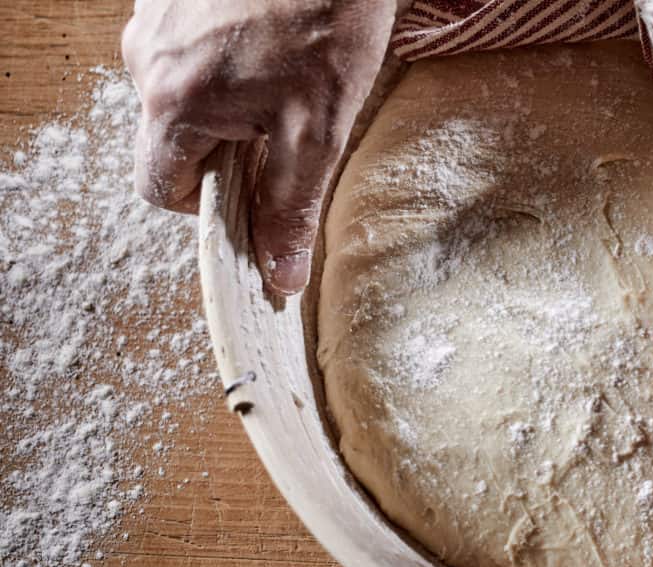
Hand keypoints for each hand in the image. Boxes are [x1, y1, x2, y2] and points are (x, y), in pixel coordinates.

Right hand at [122, 0, 395, 294]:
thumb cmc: (327, 21)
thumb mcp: (316, 131)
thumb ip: (289, 207)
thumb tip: (278, 277)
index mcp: (174, 103)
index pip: (158, 189)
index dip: (205, 206)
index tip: (247, 193)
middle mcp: (147, 60)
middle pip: (168, 140)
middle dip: (219, 150)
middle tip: (277, 129)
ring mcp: (153, 19)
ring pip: (176, 93)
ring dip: (221, 103)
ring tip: (278, 77)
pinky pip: (182, 50)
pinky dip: (218, 62)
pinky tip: (263, 43)